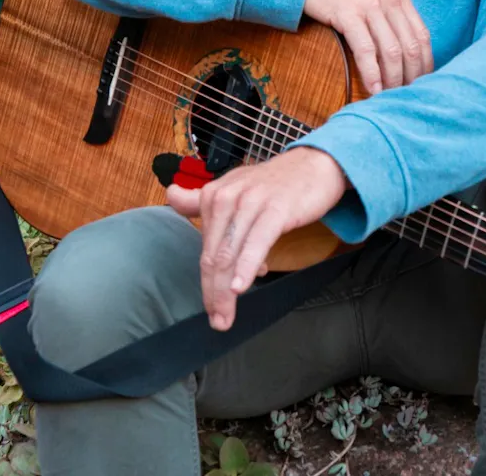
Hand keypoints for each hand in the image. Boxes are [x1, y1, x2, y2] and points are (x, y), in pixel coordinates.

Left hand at [166, 147, 347, 330]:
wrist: (314, 165)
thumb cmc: (274, 183)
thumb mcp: (235, 188)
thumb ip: (202, 199)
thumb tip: (171, 196)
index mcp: (213, 195)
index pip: (205, 248)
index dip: (206, 282)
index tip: (210, 307)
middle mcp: (226, 197)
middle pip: (213, 255)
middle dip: (212, 293)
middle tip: (217, 321)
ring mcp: (250, 202)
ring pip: (230, 254)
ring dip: (225, 291)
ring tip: (226, 317)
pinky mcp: (275, 208)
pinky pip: (256, 242)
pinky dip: (245, 267)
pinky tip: (239, 287)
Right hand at [303, 0, 433, 94]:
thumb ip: (389, 14)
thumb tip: (402, 49)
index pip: (421, 35)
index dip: (425, 64)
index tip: (422, 83)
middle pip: (410, 46)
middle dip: (411, 76)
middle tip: (407, 96)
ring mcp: (369, 5)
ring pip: (391, 51)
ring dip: (393, 80)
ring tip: (390, 97)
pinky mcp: (348, 14)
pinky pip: (366, 50)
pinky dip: (372, 74)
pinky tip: (373, 89)